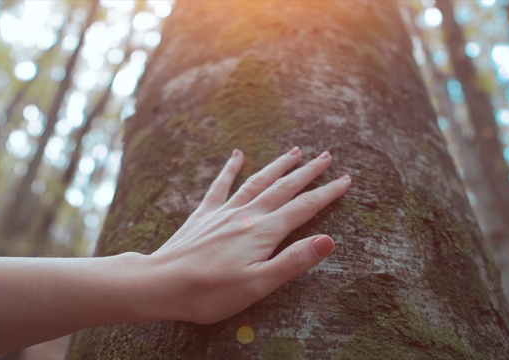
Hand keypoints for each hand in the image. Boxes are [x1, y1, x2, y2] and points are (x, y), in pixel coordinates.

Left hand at [146, 147, 350, 323]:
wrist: (162, 283)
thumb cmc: (211, 291)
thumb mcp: (259, 284)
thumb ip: (294, 260)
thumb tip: (329, 240)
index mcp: (264, 232)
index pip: (304, 208)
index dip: (327, 194)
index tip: (345, 180)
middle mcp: (247, 215)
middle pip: (284, 188)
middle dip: (307, 172)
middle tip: (327, 156)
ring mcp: (224, 212)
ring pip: (257, 182)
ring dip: (278, 166)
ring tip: (295, 151)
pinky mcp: (204, 215)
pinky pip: (220, 185)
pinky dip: (231, 168)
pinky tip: (237, 154)